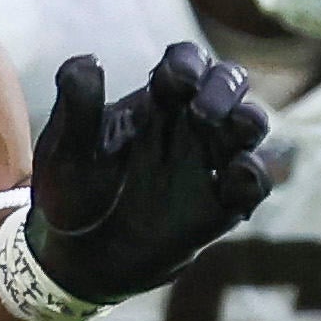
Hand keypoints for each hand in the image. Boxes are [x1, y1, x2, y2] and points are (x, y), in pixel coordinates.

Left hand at [23, 43, 275, 304]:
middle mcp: (186, 128)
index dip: (188, 63)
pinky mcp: (218, 207)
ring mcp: (206, 166)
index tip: (172, 80)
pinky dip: (255, 174)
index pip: (185, 64)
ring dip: (249, 120)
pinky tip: (237, 175)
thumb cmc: (69, 198)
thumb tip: (89, 60)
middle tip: (203, 112)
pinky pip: (254, 183)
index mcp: (152, 105)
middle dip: (225, 87)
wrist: (75, 261)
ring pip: (249, 125)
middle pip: (229, 84)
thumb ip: (77, 106)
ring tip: (230, 130)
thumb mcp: (64, 152)